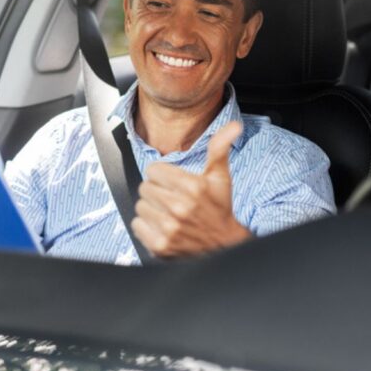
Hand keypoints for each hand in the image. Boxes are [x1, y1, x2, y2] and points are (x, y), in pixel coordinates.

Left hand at [132, 121, 250, 257]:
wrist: (224, 245)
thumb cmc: (219, 209)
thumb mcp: (220, 178)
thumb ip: (220, 148)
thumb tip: (234, 126)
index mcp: (192, 187)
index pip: (153, 170)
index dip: (163, 176)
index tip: (174, 184)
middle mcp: (180, 207)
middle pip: (144, 188)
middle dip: (157, 192)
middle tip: (172, 199)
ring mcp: (169, 228)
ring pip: (140, 207)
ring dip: (151, 209)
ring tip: (168, 214)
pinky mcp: (160, 245)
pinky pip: (137, 226)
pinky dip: (146, 227)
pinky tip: (162, 226)